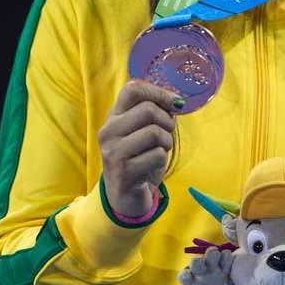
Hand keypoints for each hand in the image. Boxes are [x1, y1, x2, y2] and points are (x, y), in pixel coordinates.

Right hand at [98, 79, 179, 217]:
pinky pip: (156, 155)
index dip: (159, 92)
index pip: (133, 89)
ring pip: (154, 132)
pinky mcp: (124, 171)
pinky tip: (151, 166)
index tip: (175, 103)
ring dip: (166, 142)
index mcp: (114, 116)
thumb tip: (176, 102)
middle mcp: (108, 131)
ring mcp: (113, 151)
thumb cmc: (138, 159)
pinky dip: (161, 159)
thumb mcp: (142, 132)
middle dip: (167, 122)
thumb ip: (153, 114)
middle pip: (148, 109)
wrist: (125, 196)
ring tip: (159, 151)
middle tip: (166, 134)